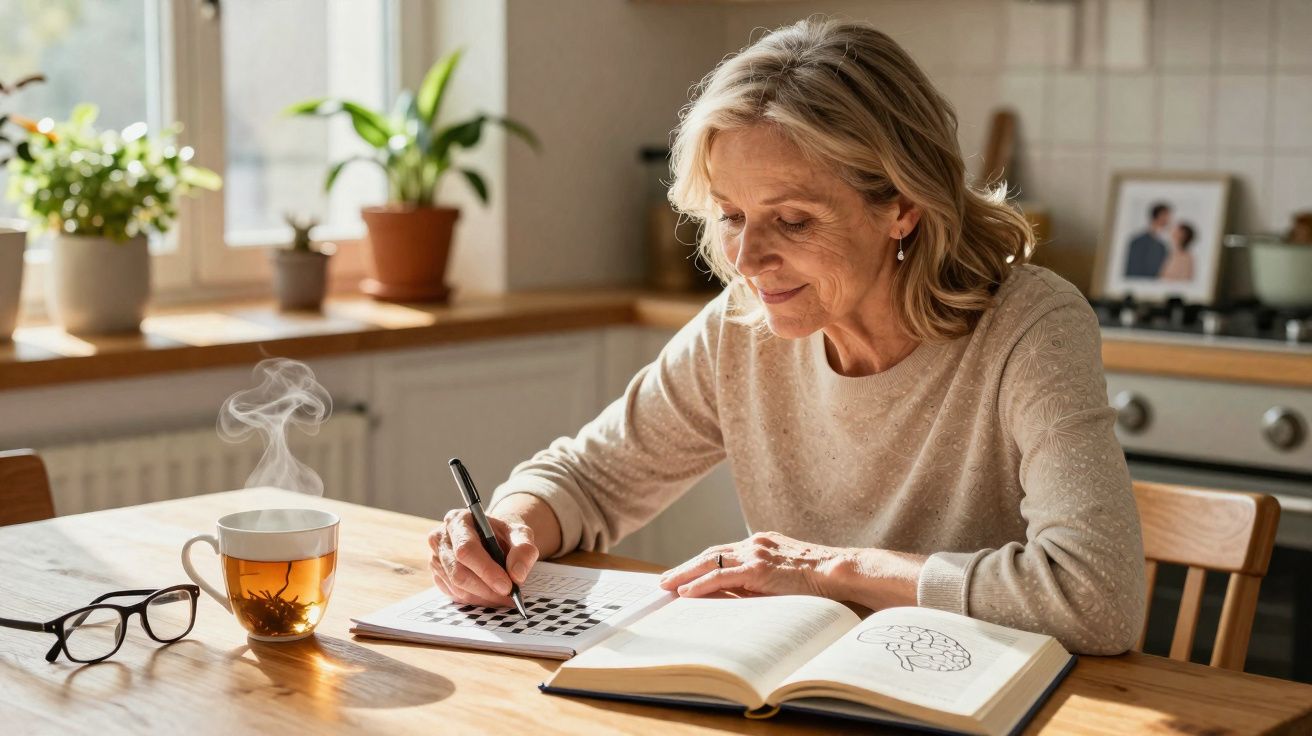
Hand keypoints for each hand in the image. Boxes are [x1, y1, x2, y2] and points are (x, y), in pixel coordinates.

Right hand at [427, 510, 537, 607]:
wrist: (492, 539)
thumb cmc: (503, 535)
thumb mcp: (520, 534)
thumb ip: (523, 550)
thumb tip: (517, 575)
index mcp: (458, 520)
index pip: (466, 549)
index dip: (486, 570)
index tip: (507, 586)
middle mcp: (441, 538)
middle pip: (458, 572)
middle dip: (487, 589)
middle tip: (510, 596)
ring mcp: (436, 559)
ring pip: (457, 588)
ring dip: (484, 597)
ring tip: (504, 596)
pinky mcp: (437, 576)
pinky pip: (455, 595)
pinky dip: (477, 599)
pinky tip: (491, 594)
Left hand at [658, 531, 850, 599]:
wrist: (839, 572)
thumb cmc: (820, 579)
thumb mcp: (786, 575)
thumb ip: (763, 579)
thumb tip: (737, 595)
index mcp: (762, 543)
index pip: (724, 552)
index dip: (702, 563)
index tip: (685, 573)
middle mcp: (755, 543)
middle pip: (711, 554)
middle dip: (685, 567)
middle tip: (664, 580)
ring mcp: (756, 554)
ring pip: (710, 562)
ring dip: (684, 574)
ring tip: (666, 586)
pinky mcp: (758, 569)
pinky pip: (721, 577)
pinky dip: (700, 584)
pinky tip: (685, 592)